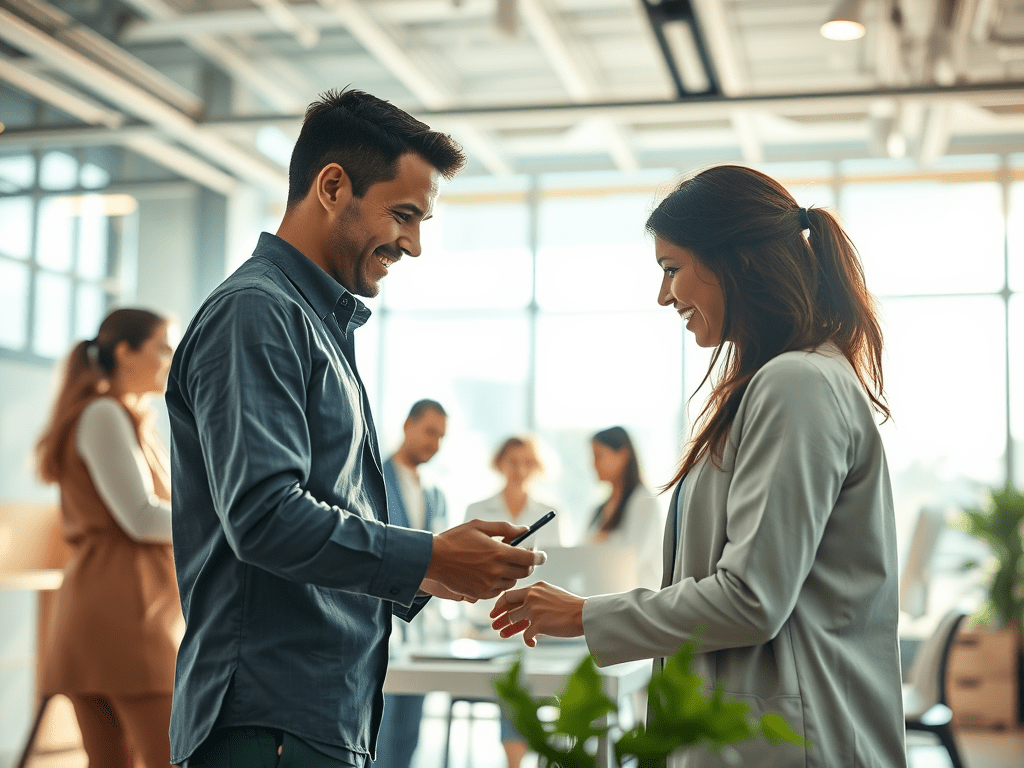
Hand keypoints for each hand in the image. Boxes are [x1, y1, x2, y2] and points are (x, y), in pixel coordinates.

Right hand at [425, 519, 545, 600]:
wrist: (433, 559)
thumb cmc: (456, 539)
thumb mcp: (480, 526)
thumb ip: (505, 528)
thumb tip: (524, 529)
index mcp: (499, 553)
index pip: (530, 558)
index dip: (539, 556)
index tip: (542, 555)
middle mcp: (497, 571)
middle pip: (524, 572)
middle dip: (528, 565)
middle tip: (525, 557)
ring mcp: (488, 585)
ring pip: (512, 582)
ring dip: (513, 573)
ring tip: (503, 563)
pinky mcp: (480, 594)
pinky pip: (498, 590)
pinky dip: (500, 583)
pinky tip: (491, 573)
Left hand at [490, 581, 585, 646]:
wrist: (584, 614)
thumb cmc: (570, 606)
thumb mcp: (551, 594)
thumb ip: (536, 598)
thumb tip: (523, 610)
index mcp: (535, 588)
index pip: (511, 594)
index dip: (501, 604)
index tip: (496, 611)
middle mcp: (532, 596)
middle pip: (508, 606)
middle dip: (499, 616)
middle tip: (494, 624)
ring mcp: (534, 610)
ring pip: (513, 619)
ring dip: (508, 629)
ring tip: (503, 635)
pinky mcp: (539, 624)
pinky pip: (526, 635)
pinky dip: (528, 641)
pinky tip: (532, 643)